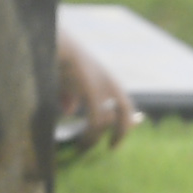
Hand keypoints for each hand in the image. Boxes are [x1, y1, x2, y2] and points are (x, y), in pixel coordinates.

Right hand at [57, 28, 137, 150]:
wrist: (56, 44)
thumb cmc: (58, 58)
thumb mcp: (66, 79)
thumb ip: (69, 95)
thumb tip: (69, 111)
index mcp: (107, 79)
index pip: (125, 103)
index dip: (129, 119)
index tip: (135, 125)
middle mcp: (110, 83)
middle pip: (125, 112)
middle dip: (122, 131)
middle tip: (112, 147)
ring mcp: (103, 87)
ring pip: (104, 122)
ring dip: (93, 138)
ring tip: (82, 148)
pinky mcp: (93, 92)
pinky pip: (95, 121)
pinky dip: (89, 135)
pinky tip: (80, 144)